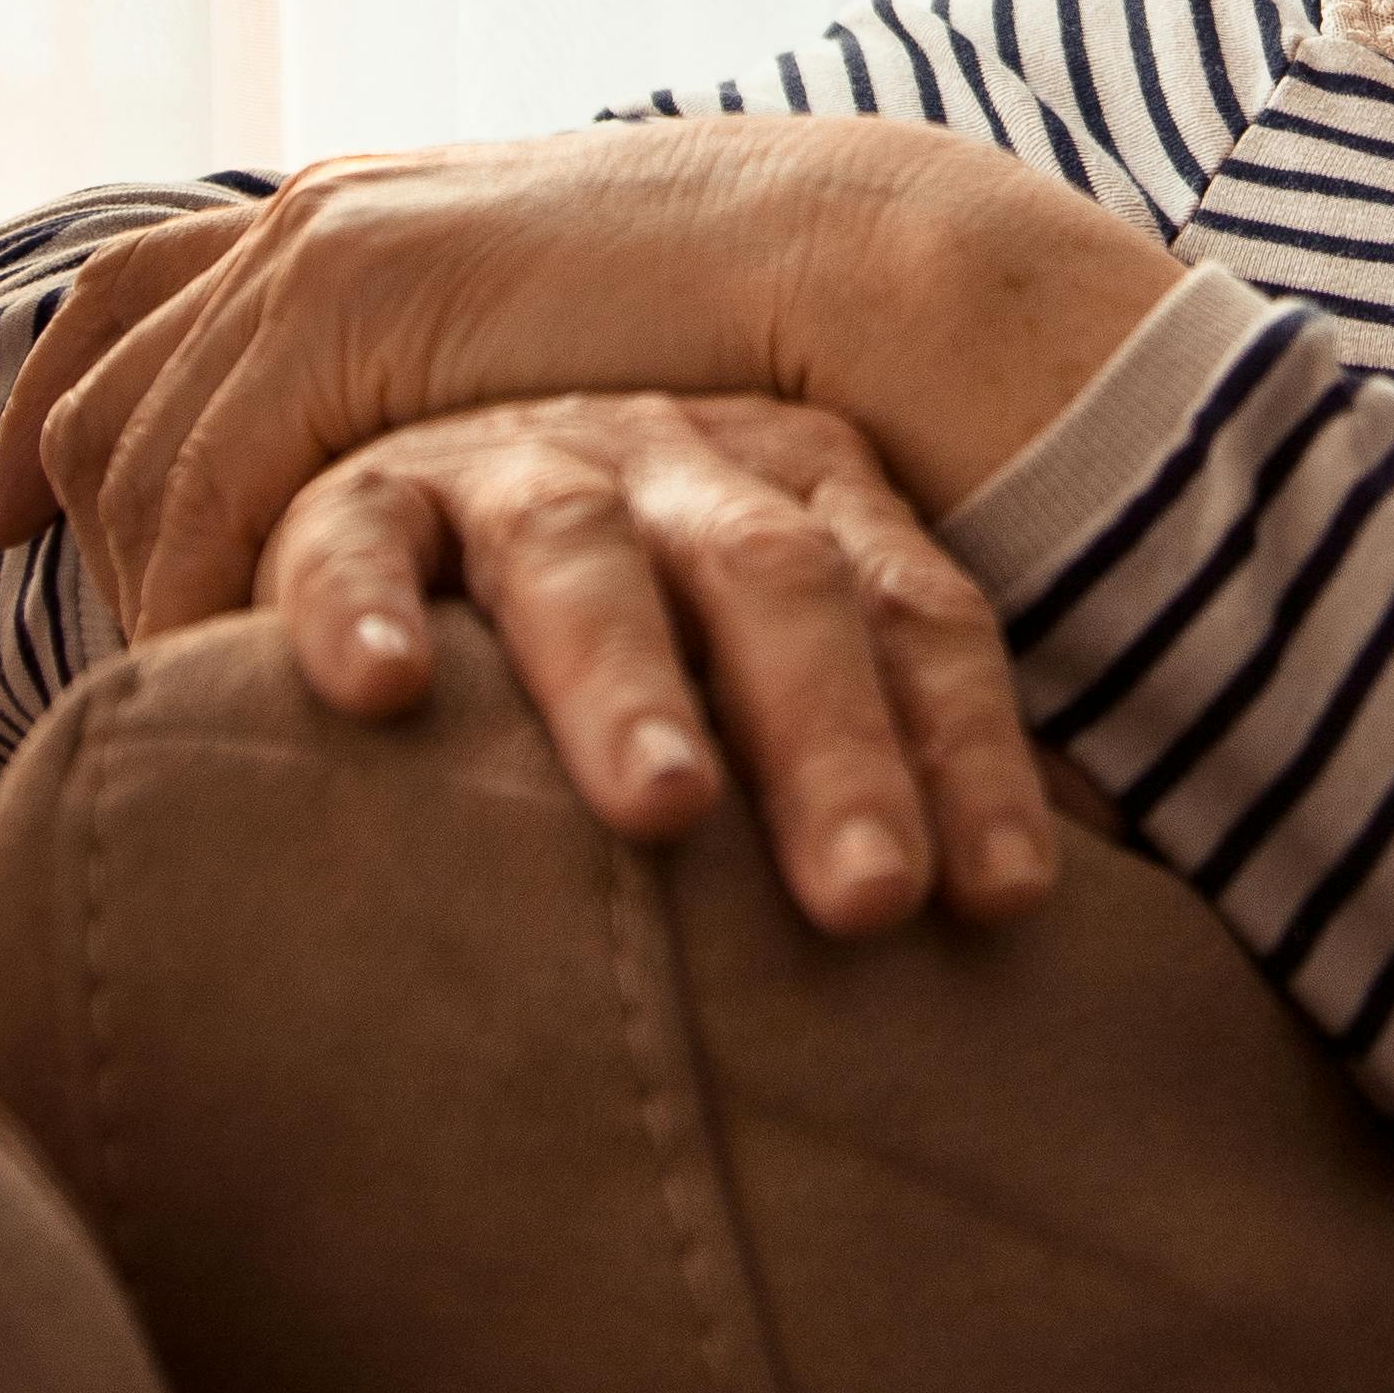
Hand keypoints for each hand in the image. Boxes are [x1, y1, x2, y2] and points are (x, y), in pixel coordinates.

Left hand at [0, 117, 1173, 652]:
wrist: (841, 266)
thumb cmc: (740, 343)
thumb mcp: (554, 363)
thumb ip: (465, 402)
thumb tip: (430, 509)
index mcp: (351, 213)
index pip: (131, 300)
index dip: (52, 410)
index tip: (10, 516)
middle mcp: (307, 219)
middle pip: (103, 384)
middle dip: (68, 515)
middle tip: (90, 634)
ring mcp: (317, 249)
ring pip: (132, 445)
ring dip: (138, 581)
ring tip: (179, 699)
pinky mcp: (346, 301)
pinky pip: (203, 477)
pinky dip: (191, 587)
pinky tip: (230, 678)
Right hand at [265, 387, 1058, 927]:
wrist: (443, 522)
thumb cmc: (650, 666)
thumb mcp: (773, 684)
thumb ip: (886, 768)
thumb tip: (1036, 927)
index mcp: (809, 505)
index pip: (916, 618)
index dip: (969, 750)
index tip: (1006, 901)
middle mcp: (679, 465)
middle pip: (775, 583)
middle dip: (830, 736)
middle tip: (870, 897)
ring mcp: (519, 468)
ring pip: (581, 552)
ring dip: (627, 680)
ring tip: (667, 806)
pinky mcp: (362, 497)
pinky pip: (357, 535)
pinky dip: (363, 605)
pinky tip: (383, 690)